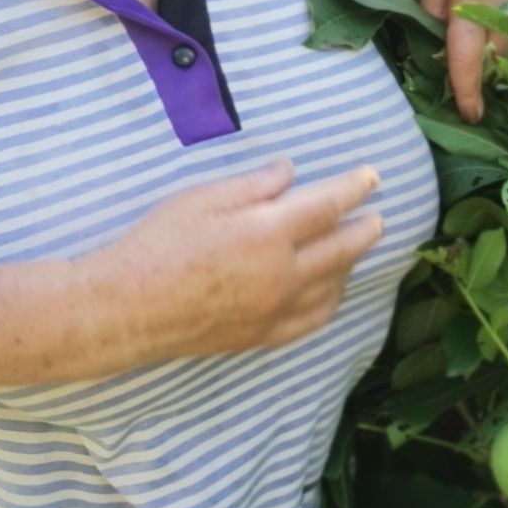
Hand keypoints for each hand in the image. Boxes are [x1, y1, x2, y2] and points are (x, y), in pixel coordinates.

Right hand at [88, 159, 384, 365]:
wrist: (128, 308)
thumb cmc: (158, 244)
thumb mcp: (202, 199)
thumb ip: (253, 186)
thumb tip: (290, 172)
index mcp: (268, 233)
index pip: (327, 206)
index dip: (353, 188)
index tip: (372, 177)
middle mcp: (283, 274)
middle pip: (341, 248)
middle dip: (364, 229)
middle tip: (378, 217)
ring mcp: (277, 309)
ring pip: (333, 286)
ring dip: (350, 264)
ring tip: (355, 248)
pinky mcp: (265, 335)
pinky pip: (315, 318)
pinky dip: (332, 300)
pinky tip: (332, 290)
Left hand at [418, 0, 507, 121]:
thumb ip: (436, 30)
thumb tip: (448, 63)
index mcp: (473, 8)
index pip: (469, 62)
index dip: (467, 93)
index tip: (471, 115)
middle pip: (496, 65)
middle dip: (484, 68)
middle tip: (474, 52)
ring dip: (505, 55)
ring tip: (495, 32)